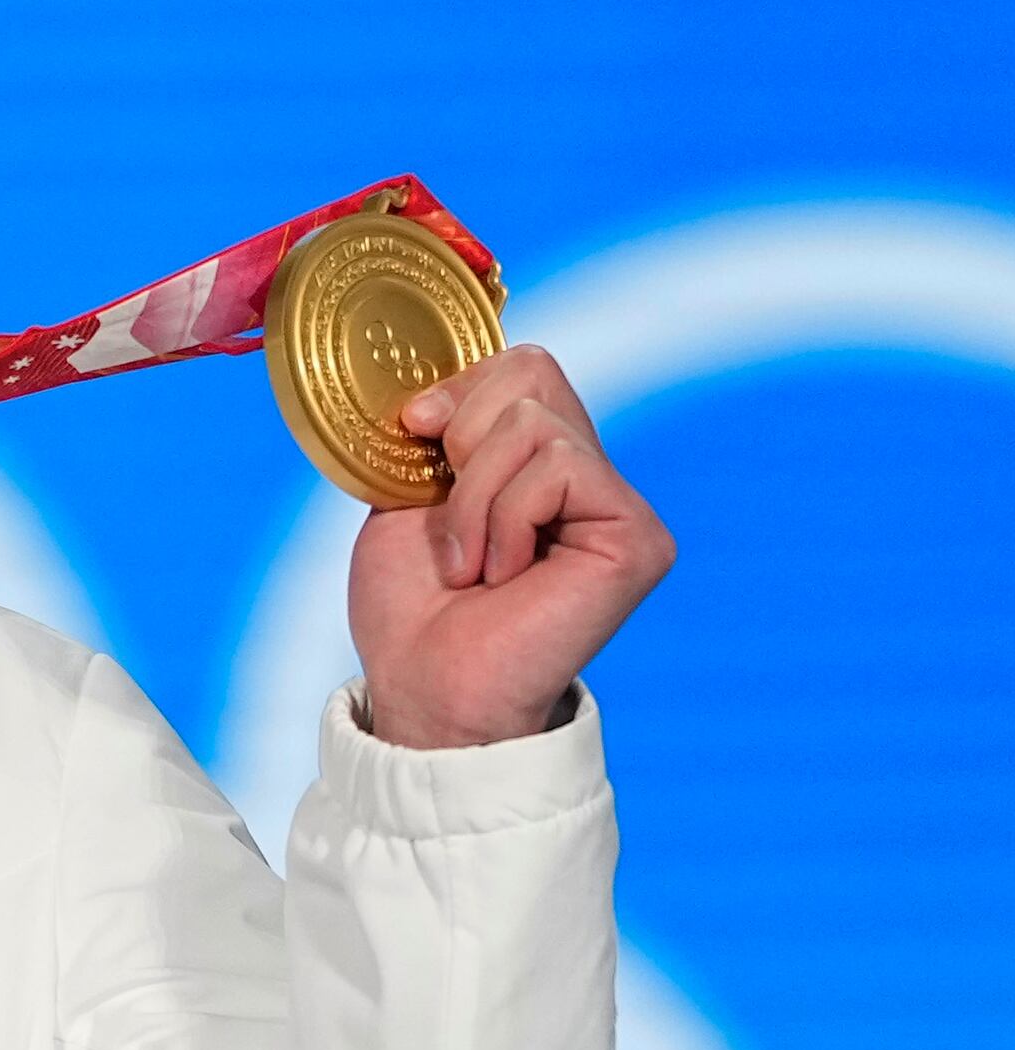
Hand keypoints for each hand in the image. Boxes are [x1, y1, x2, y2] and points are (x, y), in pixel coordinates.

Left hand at [347, 344, 674, 748]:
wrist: (423, 685)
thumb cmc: (412, 606)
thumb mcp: (409, 489)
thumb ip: (444, 427)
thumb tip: (456, 376)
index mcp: (536, 461)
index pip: (518, 364)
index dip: (457, 387)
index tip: (414, 431)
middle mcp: (587, 477)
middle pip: (533, 368)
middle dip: (462, 435)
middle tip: (451, 515)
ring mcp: (619, 506)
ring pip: (533, 422)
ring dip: (472, 497)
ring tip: (473, 564)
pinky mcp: (639, 536)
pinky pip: (559, 466)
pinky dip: (504, 518)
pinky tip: (505, 576)